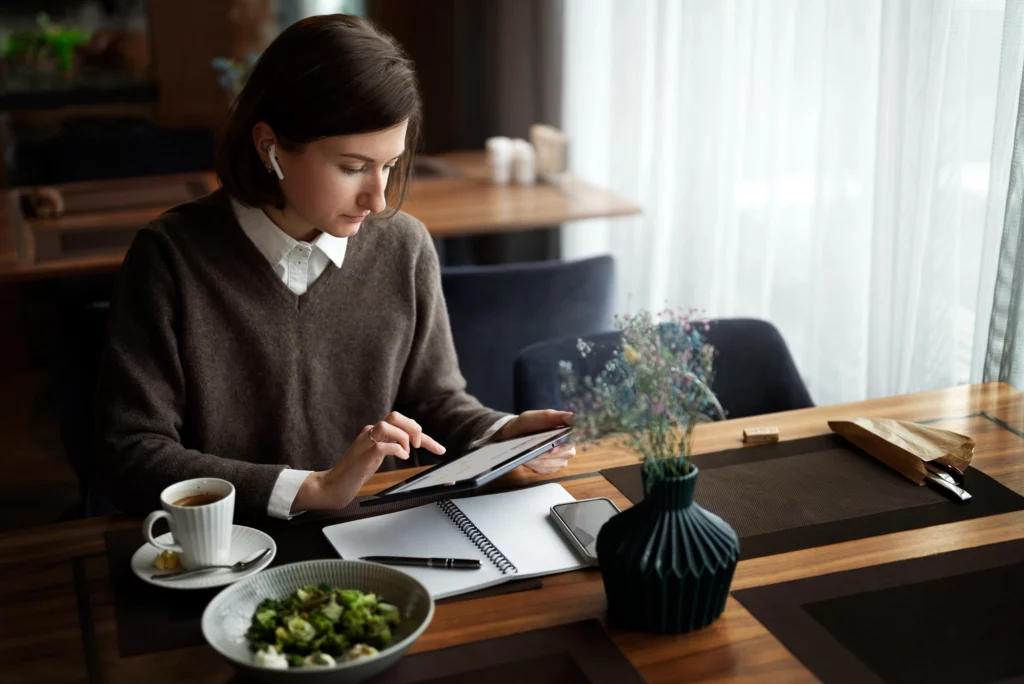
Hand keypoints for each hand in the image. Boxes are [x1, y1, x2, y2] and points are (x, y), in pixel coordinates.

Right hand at [293, 412, 445, 510]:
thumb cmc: (354, 473)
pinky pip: (386, 444)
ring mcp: (366, 440)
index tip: (439, 448)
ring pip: (390, 424)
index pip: (401, 425)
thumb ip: (388, 447)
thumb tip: (407, 446)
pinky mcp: (366, 452)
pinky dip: (398, 449)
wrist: (333, 485)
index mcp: (374, 432)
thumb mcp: (375, 457)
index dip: (423, 435)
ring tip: (407, 452)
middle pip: (396, 416)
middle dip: (414, 428)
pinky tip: (402, 457)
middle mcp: (370, 432)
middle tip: (420, 445)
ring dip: (405, 437)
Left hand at [493, 409, 576, 474]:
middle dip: (546, 453)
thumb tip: (572, 416)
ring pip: (553, 464)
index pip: (573, 441)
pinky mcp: (552, 468)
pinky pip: (546, 470)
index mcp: (568, 432)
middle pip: (564, 454)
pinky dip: (535, 466)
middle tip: (532, 450)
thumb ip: (555, 416)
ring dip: (538, 460)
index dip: (562, 446)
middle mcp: (568, 446)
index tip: (551, 449)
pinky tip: (529, 460)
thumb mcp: (539, 417)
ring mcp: (561, 458)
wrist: (514, 434)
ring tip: (527, 455)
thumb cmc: (528, 424)